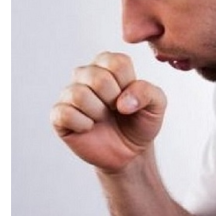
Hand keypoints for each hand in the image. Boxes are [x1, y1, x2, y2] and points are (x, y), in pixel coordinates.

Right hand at [50, 51, 165, 172]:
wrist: (130, 152)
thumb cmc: (140, 122)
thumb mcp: (157, 105)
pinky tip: (89, 127)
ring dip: (98, 112)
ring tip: (103, 118)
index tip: (130, 98)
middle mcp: (86, 74)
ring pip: (79, 94)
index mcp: (109, 65)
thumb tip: (122, 101)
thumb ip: (148, 92)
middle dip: (113, 100)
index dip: (128, 85)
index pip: (117, 63)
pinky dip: (83, 124)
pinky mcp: (59, 115)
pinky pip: (65, 114)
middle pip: (97, 78)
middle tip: (116, 110)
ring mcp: (70, 94)